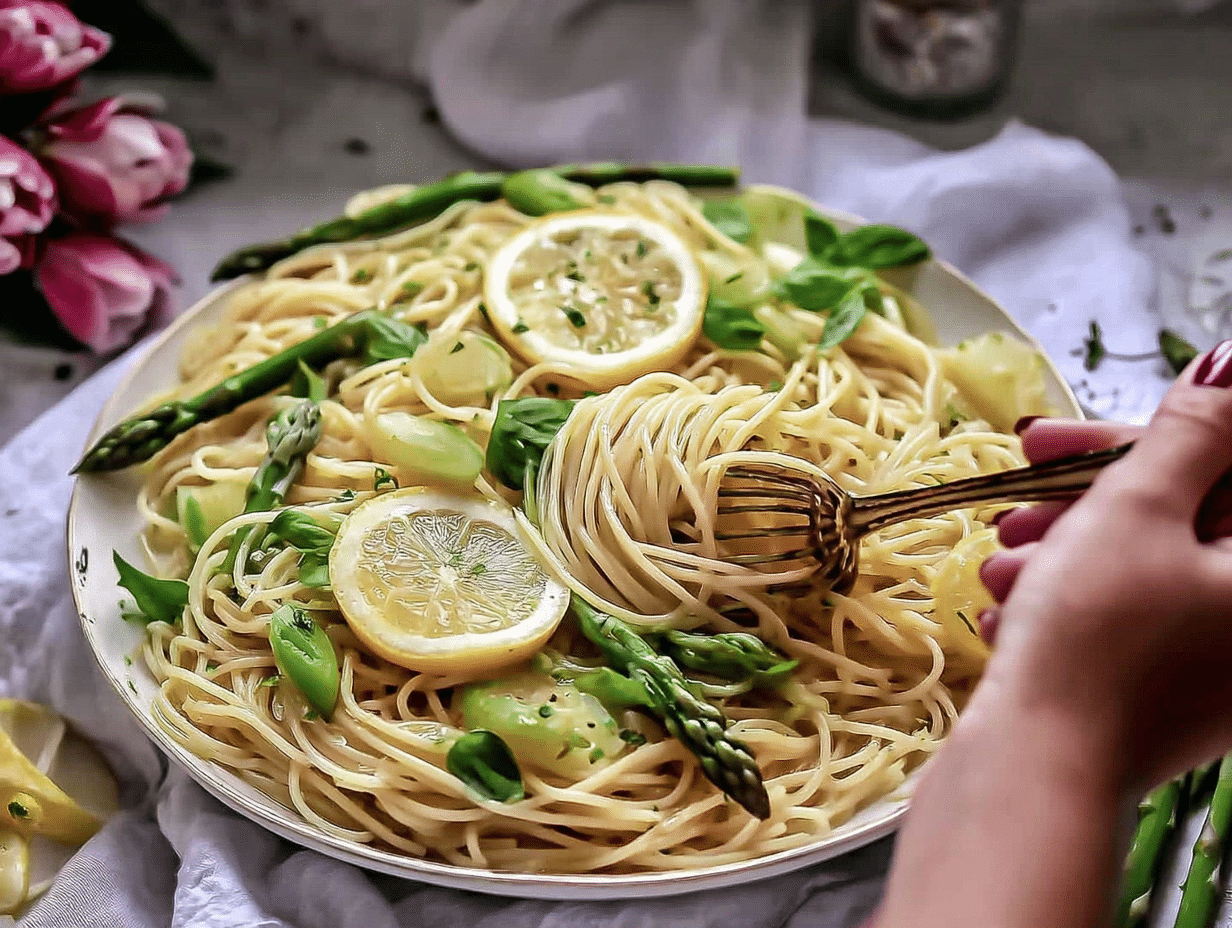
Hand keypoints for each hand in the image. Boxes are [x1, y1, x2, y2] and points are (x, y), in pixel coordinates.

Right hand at [977, 341, 1231, 791]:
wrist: (1039, 774)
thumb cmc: (1094, 635)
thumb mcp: (1135, 510)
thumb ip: (1190, 432)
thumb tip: (1229, 366)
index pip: (1222, 475)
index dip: (1142, 440)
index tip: (1055, 438)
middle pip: (1181, 523)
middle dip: (1089, 503)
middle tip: (1018, 496)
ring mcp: (1216, 672)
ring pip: (1141, 572)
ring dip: (1065, 553)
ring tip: (1000, 566)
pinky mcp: (1166, 701)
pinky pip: (1125, 623)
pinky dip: (1067, 603)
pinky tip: (1010, 607)